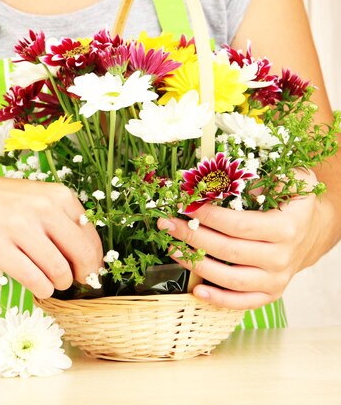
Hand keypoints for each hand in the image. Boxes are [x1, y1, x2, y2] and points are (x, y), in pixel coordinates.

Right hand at [0, 165, 102, 298]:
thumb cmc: (2, 202)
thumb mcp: (38, 198)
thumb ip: (64, 222)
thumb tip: (91, 261)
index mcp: (59, 195)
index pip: (91, 237)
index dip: (93, 261)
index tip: (87, 271)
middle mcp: (43, 208)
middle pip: (82, 256)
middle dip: (82, 275)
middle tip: (74, 281)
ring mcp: (20, 227)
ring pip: (60, 272)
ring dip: (58, 284)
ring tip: (50, 281)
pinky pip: (35, 281)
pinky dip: (42, 289)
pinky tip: (37, 285)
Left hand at [157, 169, 327, 309]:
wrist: (313, 231)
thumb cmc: (293, 202)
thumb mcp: (292, 180)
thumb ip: (266, 178)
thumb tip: (226, 181)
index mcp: (285, 228)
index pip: (238, 225)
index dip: (208, 217)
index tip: (185, 206)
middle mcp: (281, 257)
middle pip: (228, 251)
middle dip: (192, 237)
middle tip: (167, 224)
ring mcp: (276, 279)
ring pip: (230, 279)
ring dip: (196, 265)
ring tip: (171, 249)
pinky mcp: (271, 294)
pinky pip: (242, 302)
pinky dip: (218, 299)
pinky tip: (196, 289)